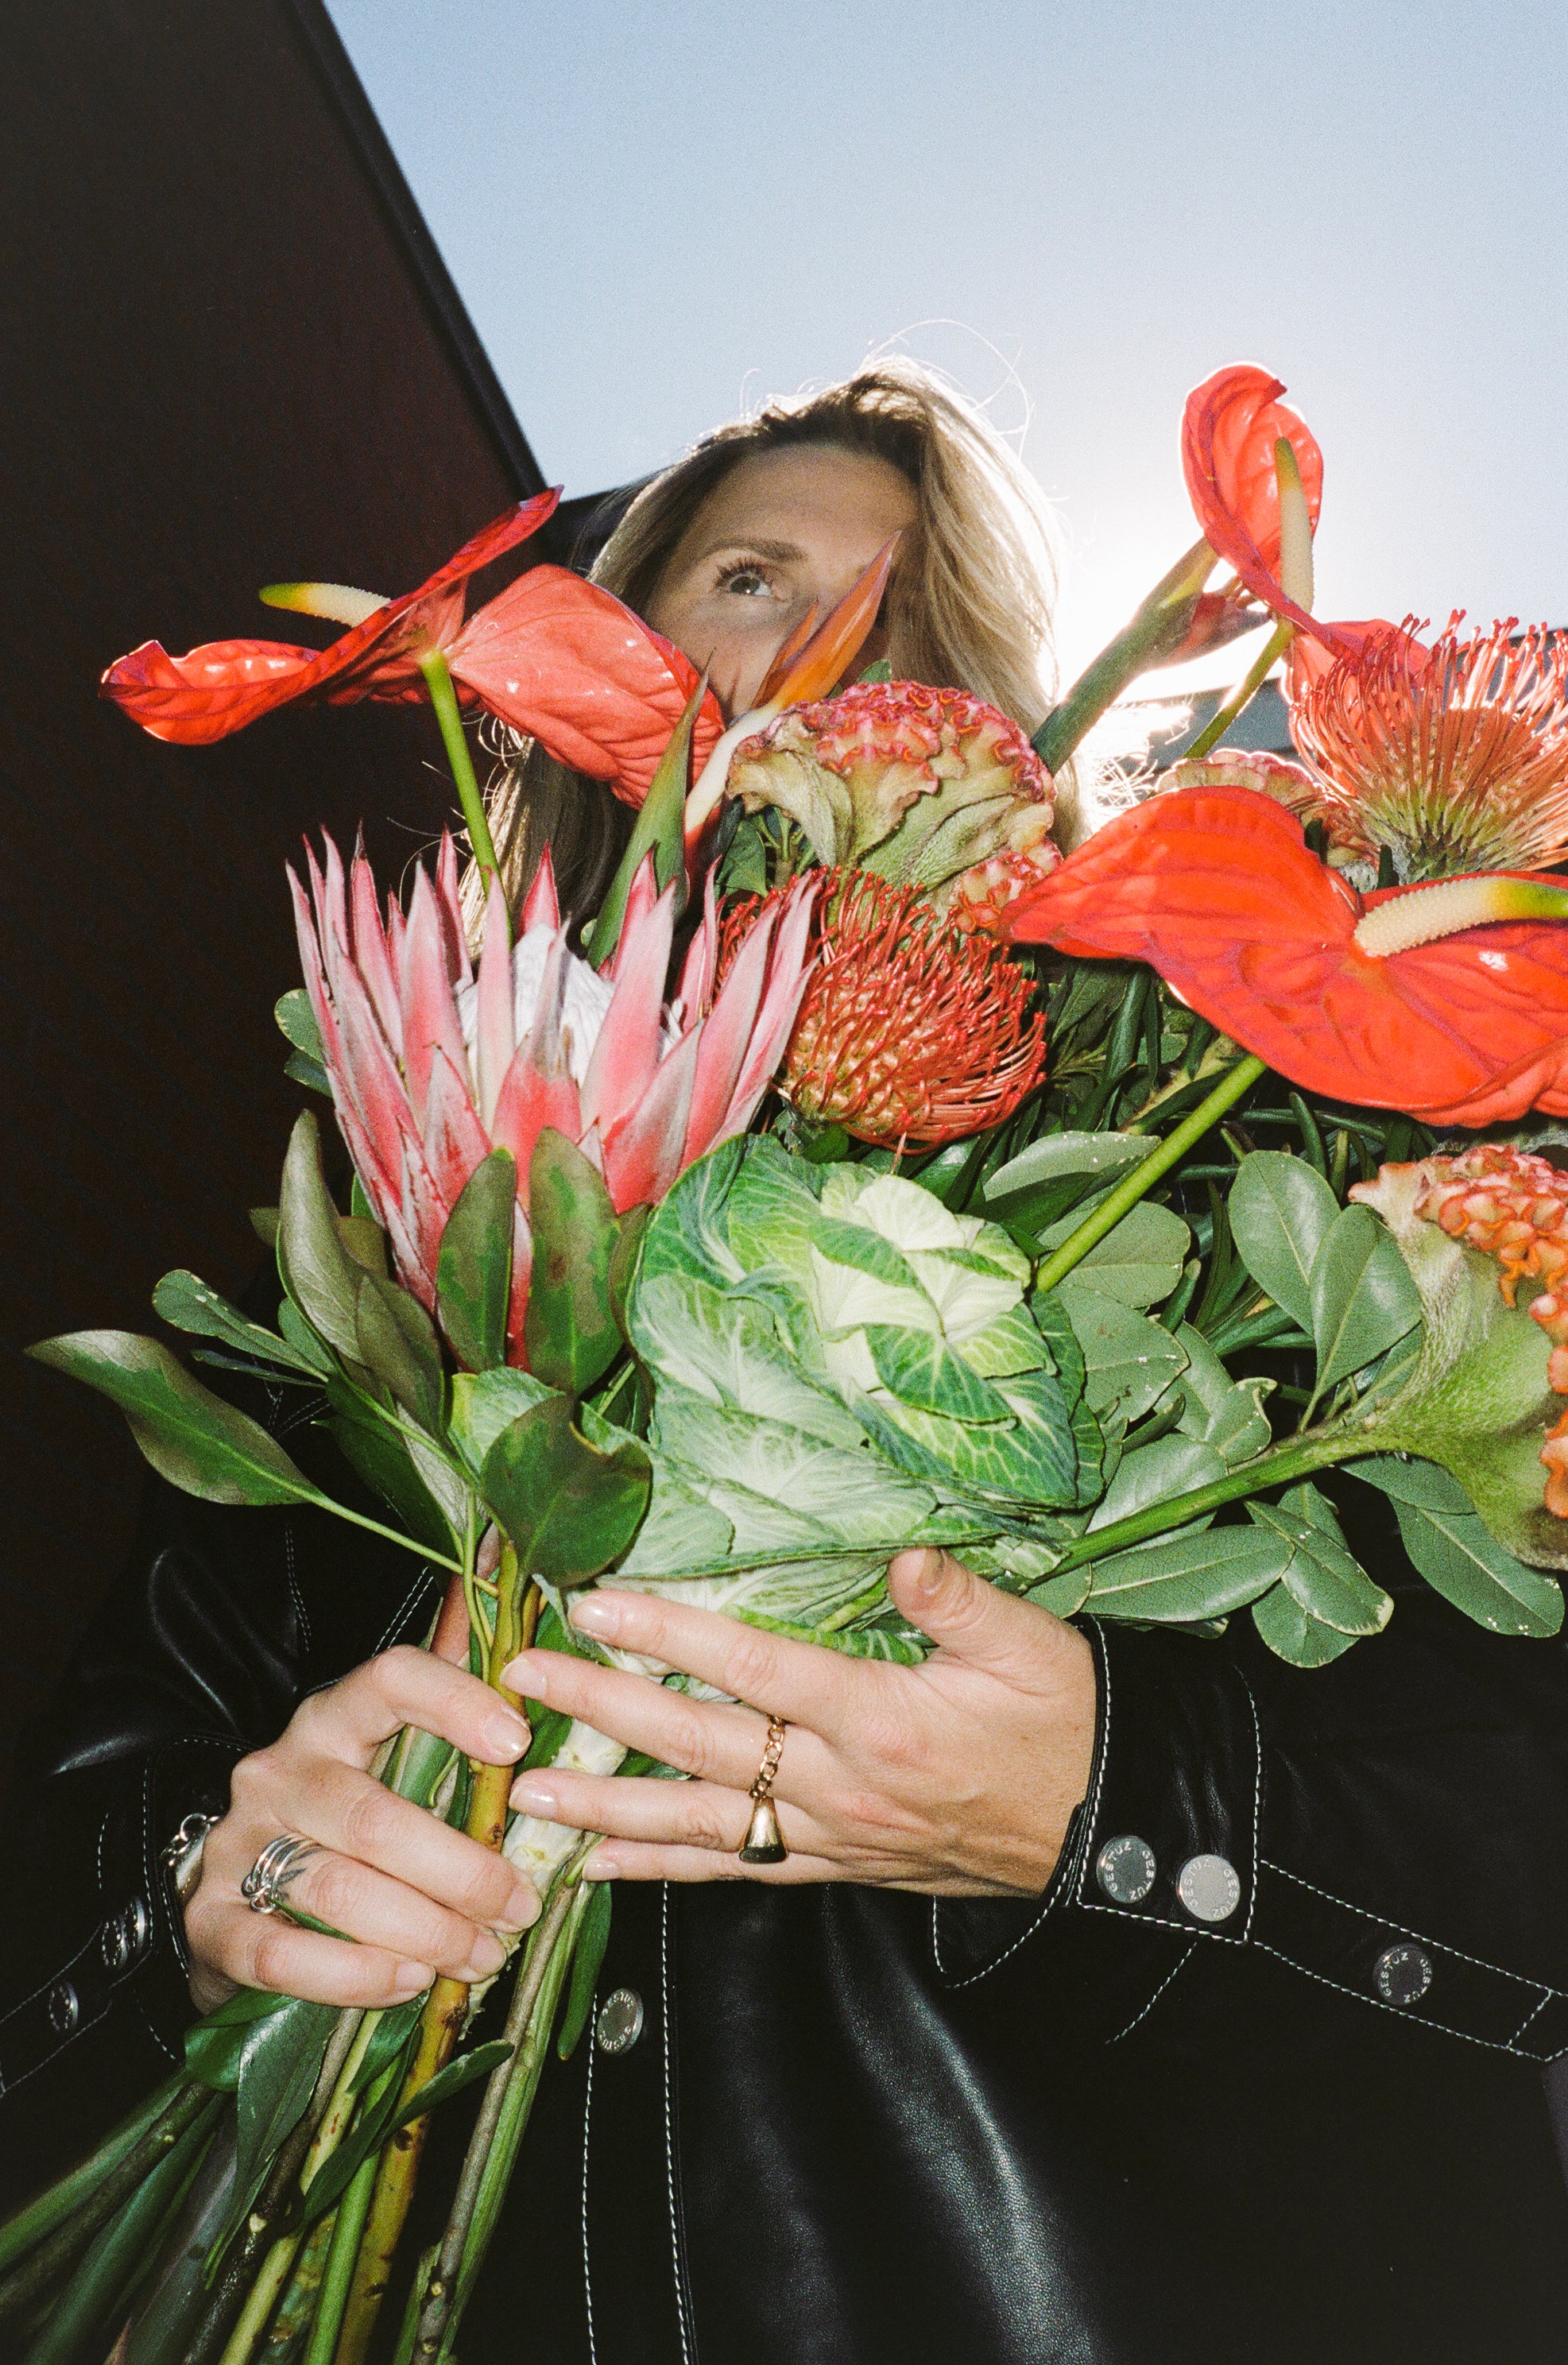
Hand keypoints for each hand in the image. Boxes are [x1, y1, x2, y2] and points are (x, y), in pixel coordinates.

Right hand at [185, 1647, 539, 2012]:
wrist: (232, 1901)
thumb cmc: (341, 1831)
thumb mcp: (390, 1769)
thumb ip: (444, 1720)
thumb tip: (503, 1636)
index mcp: (330, 1723)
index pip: (388, 1679)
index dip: (453, 1703)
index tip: (516, 1743)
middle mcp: (278, 1773)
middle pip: (374, 1819)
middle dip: (462, 1874)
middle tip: (518, 1910)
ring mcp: (237, 1846)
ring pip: (339, 1890)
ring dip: (425, 1932)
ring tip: (480, 1957)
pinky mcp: (210, 1922)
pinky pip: (284, 1953)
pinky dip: (357, 1975)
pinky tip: (410, 1981)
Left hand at [502, 1550, 1096, 1894]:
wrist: (1109, 1827)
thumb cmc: (1069, 1724)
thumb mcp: (1034, 1646)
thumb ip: (961, 1601)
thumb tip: (905, 1555)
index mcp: (880, 1717)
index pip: (753, 1669)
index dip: (669, 1637)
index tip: (595, 1607)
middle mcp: (841, 1784)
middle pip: (699, 1743)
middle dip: (601, 1710)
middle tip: (521, 1680)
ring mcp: (832, 1834)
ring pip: (698, 1823)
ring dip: (604, 1805)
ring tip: (521, 1794)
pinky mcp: (837, 1865)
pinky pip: (734, 1871)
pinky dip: (662, 1868)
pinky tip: (600, 1864)